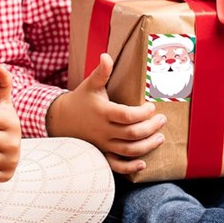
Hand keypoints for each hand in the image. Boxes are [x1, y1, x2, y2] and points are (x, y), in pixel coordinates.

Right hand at [47, 53, 165, 174]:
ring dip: (147, 146)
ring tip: (159, 137)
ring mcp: (103, 144)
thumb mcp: (90, 84)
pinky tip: (143, 164)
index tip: (151, 106)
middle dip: (151, 128)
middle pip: (132, 134)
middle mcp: (103, 130)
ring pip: (129, 150)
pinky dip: (130, 168)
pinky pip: (116, 165)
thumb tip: (106, 55)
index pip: (127, 115)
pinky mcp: (102, 153)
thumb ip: (101, 72)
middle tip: (162, 120)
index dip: (143, 113)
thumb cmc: (80, 99)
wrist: (61, 118)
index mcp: (102, 112)